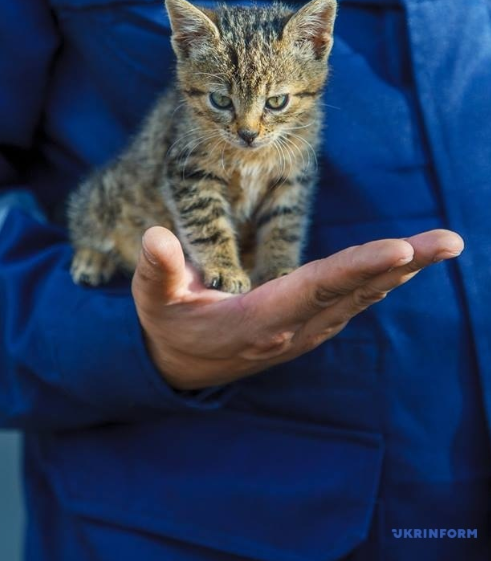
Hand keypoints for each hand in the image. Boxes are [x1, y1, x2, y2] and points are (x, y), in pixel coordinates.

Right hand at [133, 227, 462, 389]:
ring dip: (405, 270)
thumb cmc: (170, 326)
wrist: (185, 368)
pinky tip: (407, 264)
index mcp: (262, 318)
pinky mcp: (310, 325)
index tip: (401, 251)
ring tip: (441, 246)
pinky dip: (384, 279)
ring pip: (364, 296)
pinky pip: (355, 299)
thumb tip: (156, 236)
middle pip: (357, 289)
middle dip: (405, 264)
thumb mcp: (156, 300)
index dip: (360, 267)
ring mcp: (307, 329)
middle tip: (450, 242)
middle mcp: (295, 326)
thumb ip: (159, 269)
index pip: (318, 287)